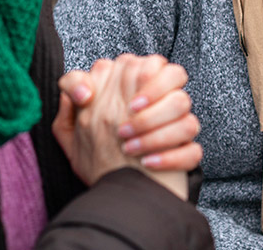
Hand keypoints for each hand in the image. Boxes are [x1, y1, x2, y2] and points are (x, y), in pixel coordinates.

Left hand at [59, 54, 201, 171]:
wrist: (111, 200)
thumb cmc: (92, 159)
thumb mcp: (70, 129)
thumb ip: (69, 100)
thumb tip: (82, 91)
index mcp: (136, 91)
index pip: (151, 63)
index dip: (140, 77)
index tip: (122, 104)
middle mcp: (160, 105)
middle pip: (175, 76)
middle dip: (150, 98)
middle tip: (124, 126)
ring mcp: (178, 129)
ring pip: (185, 110)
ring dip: (156, 131)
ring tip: (129, 148)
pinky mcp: (187, 154)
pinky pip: (192, 149)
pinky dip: (170, 157)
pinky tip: (147, 163)